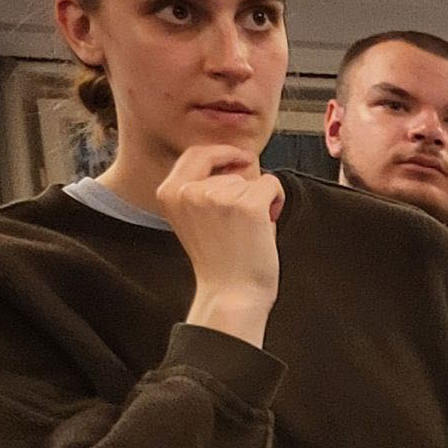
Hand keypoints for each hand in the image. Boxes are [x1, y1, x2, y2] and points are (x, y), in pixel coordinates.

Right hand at [159, 146, 284, 346]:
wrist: (231, 293)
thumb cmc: (219, 261)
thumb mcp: (194, 218)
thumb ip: (204, 189)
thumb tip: (240, 160)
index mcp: (170, 193)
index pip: (196, 153)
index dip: (222, 153)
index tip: (240, 160)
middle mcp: (190, 191)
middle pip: (229, 168)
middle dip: (246, 186)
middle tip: (247, 216)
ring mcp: (218, 196)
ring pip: (253, 178)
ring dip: (260, 198)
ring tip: (250, 229)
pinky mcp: (248, 204)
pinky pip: (272, 184)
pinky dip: (277, 200)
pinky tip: (267, 223)